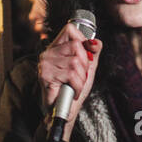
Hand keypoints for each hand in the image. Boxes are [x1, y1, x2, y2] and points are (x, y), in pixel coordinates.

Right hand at [37, 21, 101, 139]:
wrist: (64, 111)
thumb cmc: (73, 89)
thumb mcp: (87, 68)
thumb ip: (93, 53)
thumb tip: (96, 42)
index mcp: (57, 48)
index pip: (70, 29)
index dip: (83, 41)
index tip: (86, 56)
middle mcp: (48, 53)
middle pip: (77, 47)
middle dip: (85, 65)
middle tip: (80, 77)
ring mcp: (45, 64)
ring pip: (75, 62)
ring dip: (81, 79)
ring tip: (75, 86)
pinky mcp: (45, 75)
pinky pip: (71, 75)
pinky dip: (77, 86)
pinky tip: (72, 91)